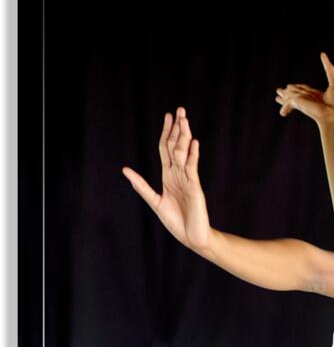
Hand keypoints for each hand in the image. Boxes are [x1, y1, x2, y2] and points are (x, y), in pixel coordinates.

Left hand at [122, 107, 211, 253]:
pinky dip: (192, 155)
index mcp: (169, 176)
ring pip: (184, 154)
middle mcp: (179, 174)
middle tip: (179, 110)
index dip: (166, 133)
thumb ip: (141, 186)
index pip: (167, 149)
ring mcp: (188, 180)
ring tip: (185, 120)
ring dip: (184, 136)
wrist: (192, 237)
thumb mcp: (155, 202)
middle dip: (178, 128)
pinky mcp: (195, 188)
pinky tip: (193, 143)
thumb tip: (125, 170)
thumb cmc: (176, 222)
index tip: (167, 117)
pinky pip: (192, 169)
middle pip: (177, 147)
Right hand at [275, 52, 333, 125]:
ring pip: (291, 96)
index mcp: (316, 96)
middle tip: (278, 91)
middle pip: (295, 93)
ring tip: (277, 97)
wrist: (333, 116)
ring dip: (283, 96)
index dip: (297, 87)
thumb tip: (322, 54)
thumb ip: (328, 68)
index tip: (289, 87)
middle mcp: (308, 99)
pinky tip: (282, 112)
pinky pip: (290, 99)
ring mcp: (303, 101)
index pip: (304, 90)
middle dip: (286, 93)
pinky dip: (285, 105)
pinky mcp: (299, 103)